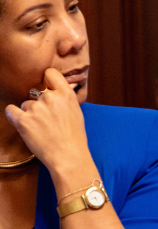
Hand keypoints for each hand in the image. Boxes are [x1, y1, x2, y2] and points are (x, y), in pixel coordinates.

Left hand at [5, 69, 92, 185]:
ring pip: (26, 104)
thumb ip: (65, 98)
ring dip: (30, 113)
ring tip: (41, 128)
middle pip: (36, 93)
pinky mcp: (23, 120)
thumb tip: (56, 90)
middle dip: (39, 103)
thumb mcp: (76, 112)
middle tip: (47, 119)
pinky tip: (23, 123)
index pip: (50, 73)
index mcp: (66, 94)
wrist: (68, 156)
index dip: (47, 80)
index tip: (47, 87)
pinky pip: (11, 110)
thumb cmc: (74, 137)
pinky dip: (14, 116)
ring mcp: (35, 109)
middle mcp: (50, 98)